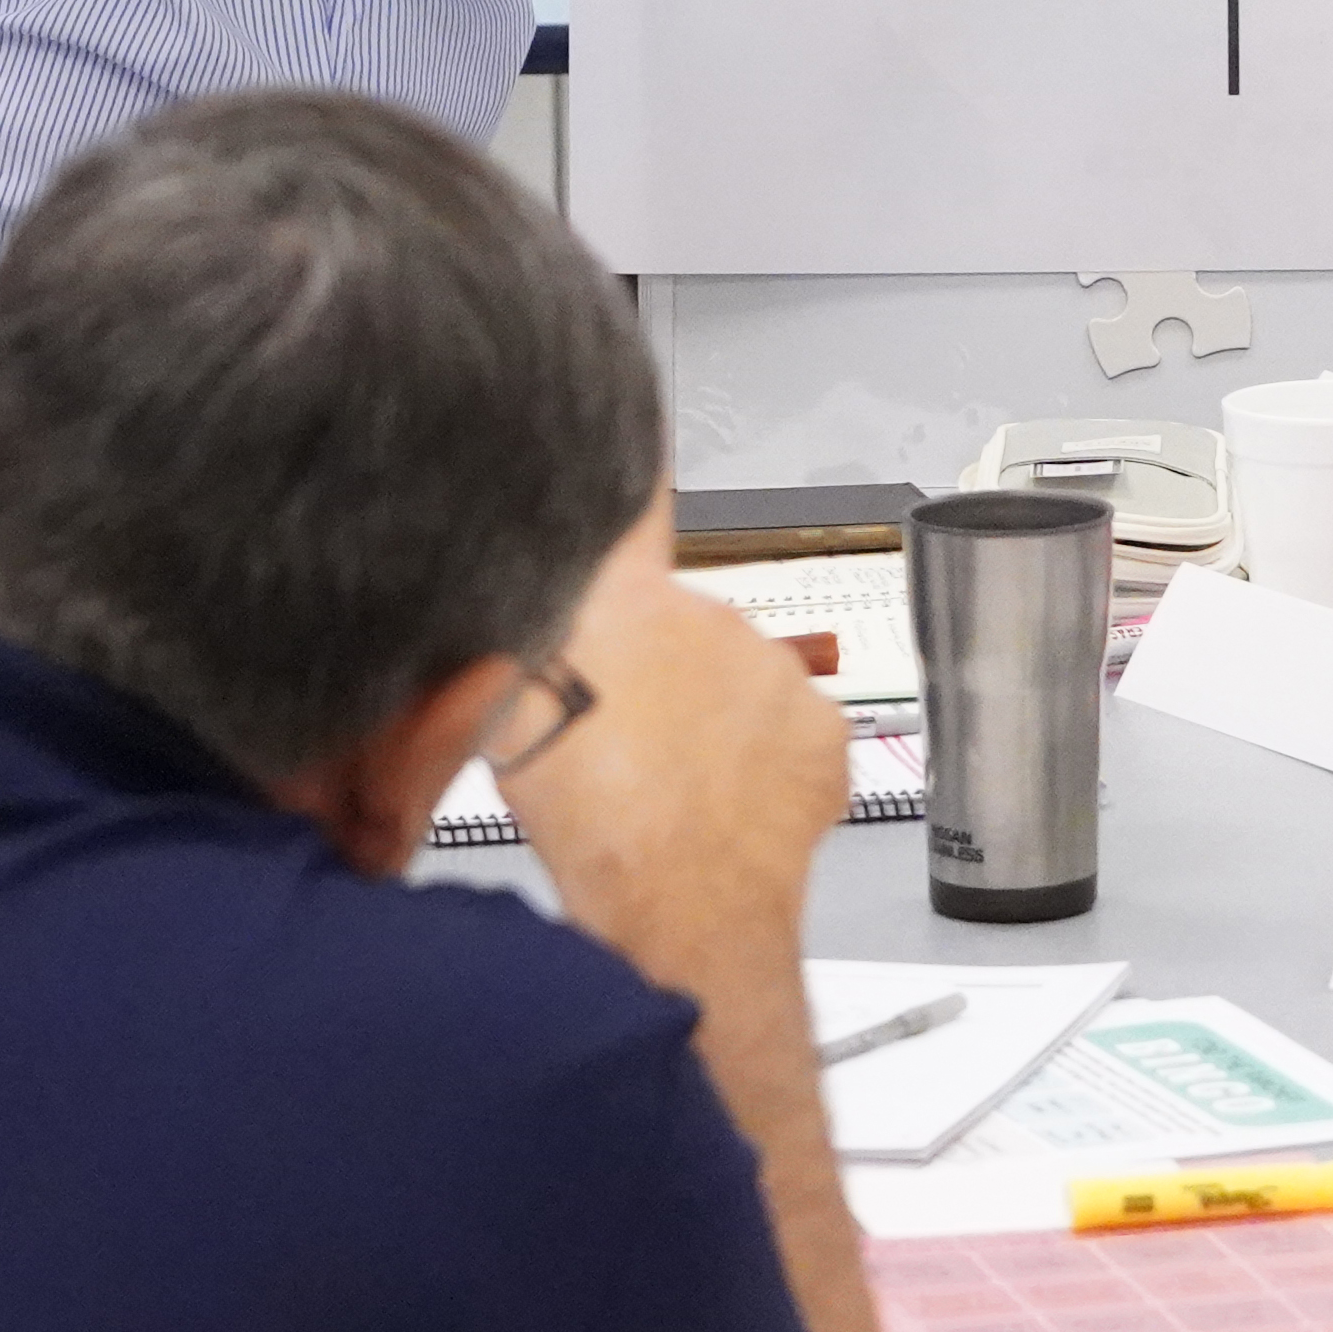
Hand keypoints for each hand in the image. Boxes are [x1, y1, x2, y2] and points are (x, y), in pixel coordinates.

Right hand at [499, 498, 848, 1009]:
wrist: (682, 898)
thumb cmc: (594, 824)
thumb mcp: (510, 719)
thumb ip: (523, 653)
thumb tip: (528, 627)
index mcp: (624, 605)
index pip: (634, 507)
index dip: (635, 474)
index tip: (640, 434)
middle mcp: (710, 618)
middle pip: (683, 628)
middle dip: (662, 673)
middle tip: (628, 742)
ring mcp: (772, 670)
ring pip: (739, 685)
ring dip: (714, 723)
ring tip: (673, 788)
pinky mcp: (822, 724)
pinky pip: (791, 734)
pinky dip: (766, 764)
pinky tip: (727, 804)